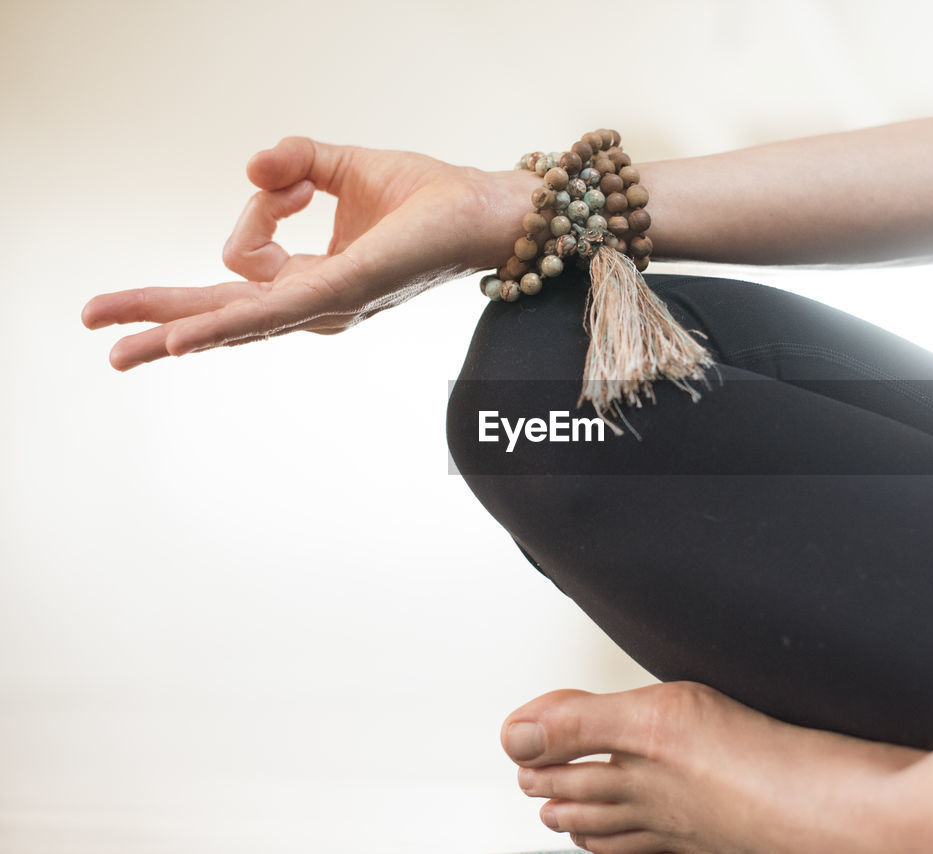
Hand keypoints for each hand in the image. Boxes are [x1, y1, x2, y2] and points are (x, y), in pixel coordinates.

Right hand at [82, 135, 534, 369]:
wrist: (485, 208)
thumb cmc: (426, 198)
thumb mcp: (343, 168)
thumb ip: (294, 164)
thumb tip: (252, 166)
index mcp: (312, 283)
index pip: (240, 259)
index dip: (254, 207)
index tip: (293, 182)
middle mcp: (316, 306)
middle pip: (218, 312)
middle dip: (154, 318)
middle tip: (97, 328)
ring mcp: (328, 306)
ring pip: (230, 317)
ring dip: (170, 326)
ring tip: (117, 346)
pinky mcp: (345, 290)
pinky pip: (269, 310)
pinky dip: (222, 326)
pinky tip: (181, 342)